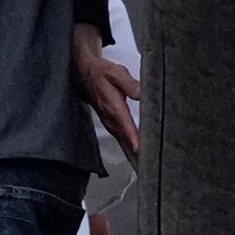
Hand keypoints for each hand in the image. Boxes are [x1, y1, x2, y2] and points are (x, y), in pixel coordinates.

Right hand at [74, 41, 142, 165]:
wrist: (83, 74)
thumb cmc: (100, 72)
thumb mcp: (116, 72)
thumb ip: (130, 84)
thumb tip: (141, 93)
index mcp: (113, 106)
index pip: (126, 126)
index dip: (133, 138)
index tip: (141, 149)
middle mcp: (110, 117)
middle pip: (125, 139)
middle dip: (138, 150)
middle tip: (151, 161)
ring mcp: (109, 122)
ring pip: (123, 140)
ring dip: (133, 151)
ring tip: (147, 162)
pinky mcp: (110, 123)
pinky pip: (120, 138)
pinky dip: (128, 146)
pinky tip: (137, 152)